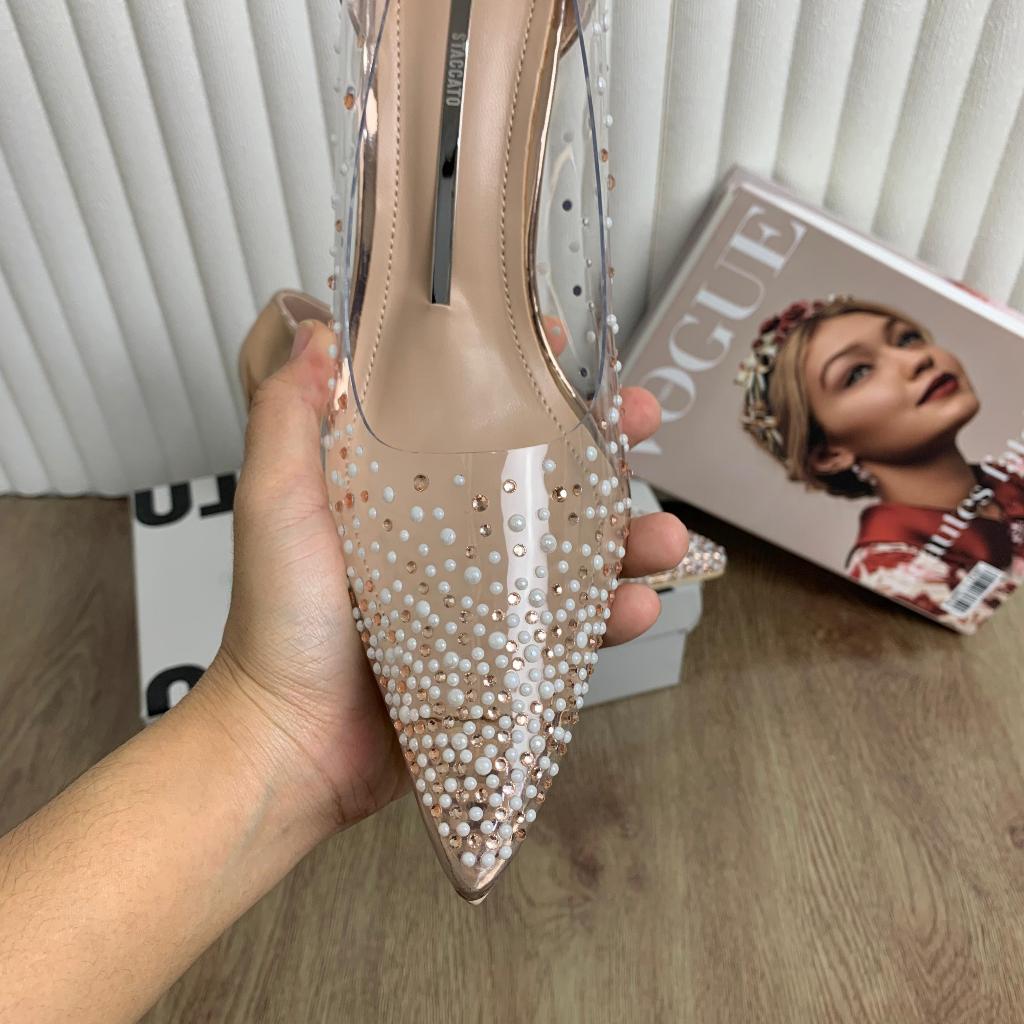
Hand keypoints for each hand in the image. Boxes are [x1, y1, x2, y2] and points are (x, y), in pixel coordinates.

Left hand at [207, 320, 688, 837]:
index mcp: (397, 484)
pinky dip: (608, 616)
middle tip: (643, 418)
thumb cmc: (277, 620)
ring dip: (626, 536)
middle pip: (536, 470)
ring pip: (568, 548)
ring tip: (666, 536)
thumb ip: (286, 419)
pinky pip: (565, 627)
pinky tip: (638, 606)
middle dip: (599, 442)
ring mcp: (477, 591)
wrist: (292, 744)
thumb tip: (314, 329)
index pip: (465, 409)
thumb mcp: (275, 504)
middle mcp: (445, 528)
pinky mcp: (497, 650)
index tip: (555, 342)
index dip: (513, 372)